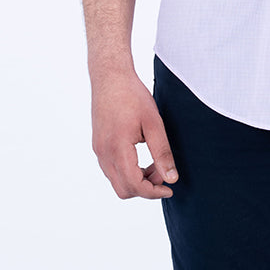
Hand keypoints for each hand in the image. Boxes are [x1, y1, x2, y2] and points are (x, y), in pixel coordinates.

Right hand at [91, 70, 178, 198]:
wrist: (110, 77)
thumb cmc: (132, 95)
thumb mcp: (153, 123)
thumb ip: (162, 152)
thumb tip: (171, 178)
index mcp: (117, 148)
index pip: (134, 185)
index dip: (153, 192)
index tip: (170, 188)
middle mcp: (104, 153)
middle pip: (123, 189)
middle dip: (146, 188)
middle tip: (163, 174)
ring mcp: (98, 150)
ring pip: (116, 181)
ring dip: (137, 180)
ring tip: (155, 164)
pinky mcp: (98, 145)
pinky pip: (111, 170)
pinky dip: (128, 172)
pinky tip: (142, 158)